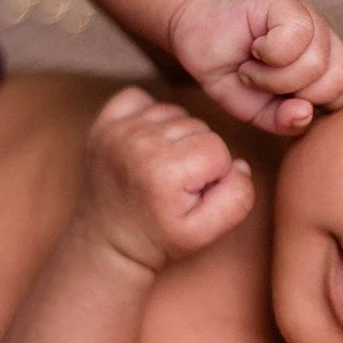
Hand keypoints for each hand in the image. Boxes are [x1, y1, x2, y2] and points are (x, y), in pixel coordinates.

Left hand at [78, 87, 254, 271]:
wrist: (108, 243)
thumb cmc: (159, 238)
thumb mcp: (206, 233)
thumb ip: (238, 198)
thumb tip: (239, 164)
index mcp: (165, 171)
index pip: (218, 149)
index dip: (215, 173)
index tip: (193, 194)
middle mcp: (139, 144)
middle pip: (198, 127)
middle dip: (196, 154)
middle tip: (176, 184)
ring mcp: (117, 131)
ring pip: (173, 113)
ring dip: (174, 136)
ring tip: (161, 167)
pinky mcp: (103, 124)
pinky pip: (139, 99)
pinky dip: (148, 116)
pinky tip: (146, 144)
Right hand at [168, 0, 342, 134]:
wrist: (196, 33)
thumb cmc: (231, 72)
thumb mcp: (257, 111)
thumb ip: (285, 121)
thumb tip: (305, 114)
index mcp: (329, 62)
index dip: (319, 105)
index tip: (283, 99)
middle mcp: (325, 37)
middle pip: (339, 80)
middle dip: (296, 93)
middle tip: (264, 83)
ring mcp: (309, 16)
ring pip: (318, 62)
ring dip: (276, 76)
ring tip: (255, 69)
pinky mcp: (286, 1)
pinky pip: (298, 36)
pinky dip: (269, 53)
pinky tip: (254, 49)